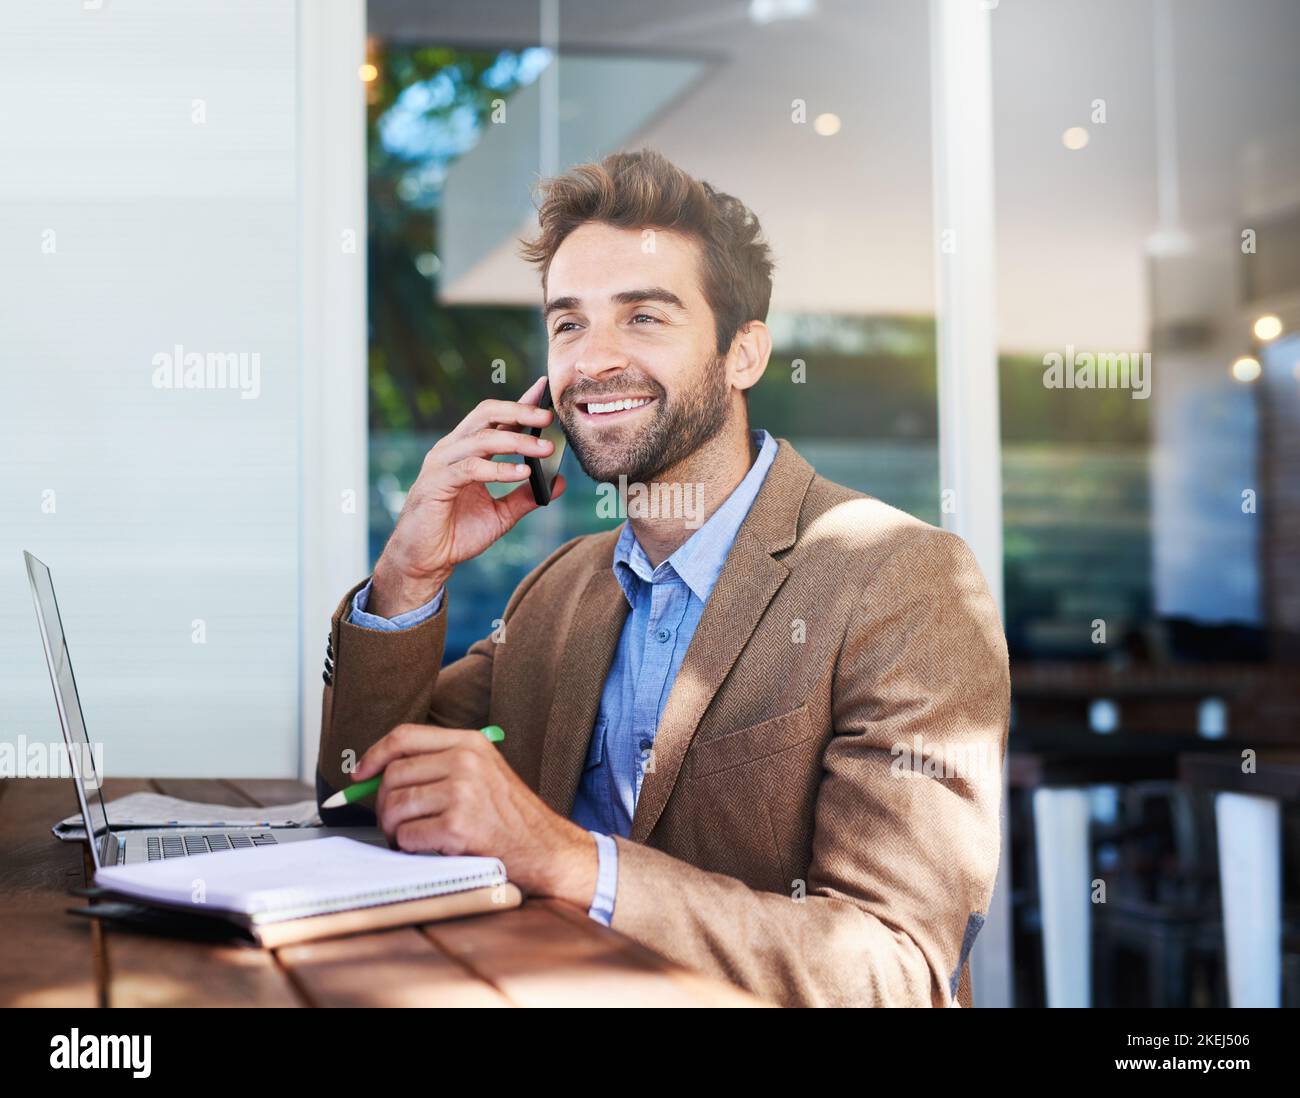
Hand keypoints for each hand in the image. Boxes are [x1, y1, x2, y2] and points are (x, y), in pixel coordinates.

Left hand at [354, 723, 597, 905]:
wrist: (546, 850)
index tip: (359, 775)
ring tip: (410, 838)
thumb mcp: (484, 774)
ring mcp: (463, 793)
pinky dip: (409, 848)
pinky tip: (428, 849)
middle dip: (383, 804)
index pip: (405, 737)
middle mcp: (466, 761)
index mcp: (470, 743)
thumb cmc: (511, 818)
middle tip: (394, 823)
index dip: (374, 755)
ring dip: (393, 830)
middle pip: (393, 775)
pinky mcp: (458, 826)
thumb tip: (377, 778)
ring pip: (394, 806)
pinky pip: (407, 835)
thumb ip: (440, 766)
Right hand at [369, 377, 567, 614]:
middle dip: (519, 411)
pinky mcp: (436, 484)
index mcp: (466, 451)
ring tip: (545, 449)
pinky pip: (471, 468)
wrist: (426, 561)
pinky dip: (499, 469)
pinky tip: (522, 473)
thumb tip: (559, 482)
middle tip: (548, 417)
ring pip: (481, 439)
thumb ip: (527, 497)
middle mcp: (452, 450)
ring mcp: (441, 464)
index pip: (494, 417)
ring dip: (517, 442)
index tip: (544, 389)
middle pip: (486, 415)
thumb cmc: (457, 534)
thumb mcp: (502, 514)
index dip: (519, 401)